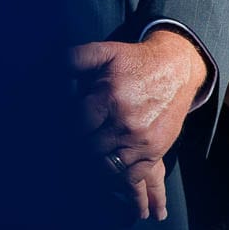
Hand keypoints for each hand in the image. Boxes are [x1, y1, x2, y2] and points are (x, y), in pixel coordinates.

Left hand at [69, 30, 205, 221]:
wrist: (177, 69)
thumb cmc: (136, 62)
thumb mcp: (106, 51)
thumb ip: (76, 57)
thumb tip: (51, 64)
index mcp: (108, 96)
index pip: (76, 126)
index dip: (68, 130)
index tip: (63, 131)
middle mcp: (125, 121)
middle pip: (88, 149)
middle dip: (78, 149)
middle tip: (73, 149)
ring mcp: (140, 140)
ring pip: (106, 166)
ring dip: (94, 165)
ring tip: (87, 161)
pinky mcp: (154, 151)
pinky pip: (130, 176)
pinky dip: (117, 178)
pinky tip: (110, 169)